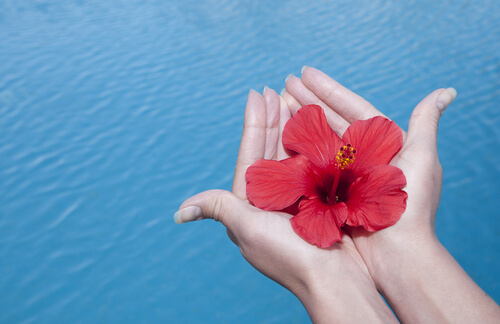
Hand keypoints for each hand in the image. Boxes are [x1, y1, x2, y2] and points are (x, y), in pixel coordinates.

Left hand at [175, 88, 396, 322]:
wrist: (334, 279)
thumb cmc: (288, 254)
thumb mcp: (247, 227)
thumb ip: (219, 208)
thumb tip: (180, 212)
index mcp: (250, 204)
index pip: (249, 155)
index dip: (253, 124)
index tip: (257, 93)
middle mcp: (270, 201)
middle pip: (269, 151)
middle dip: (271, 120)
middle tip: (275, 88)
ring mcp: (296, 201)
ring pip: (290, 156)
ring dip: (289, 128)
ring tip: (292, 99)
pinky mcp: (318, 203)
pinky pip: (312, 168)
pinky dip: (311, 147)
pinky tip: (313, 126)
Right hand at [284, 66, 499, 321]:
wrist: (396, 255)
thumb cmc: (412, 207)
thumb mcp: (423, 160)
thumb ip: (426, 123)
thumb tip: (446, 91)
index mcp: (383, 145)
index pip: (352, 108)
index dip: (329, 90)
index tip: (304, 73)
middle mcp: (361, 157)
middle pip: (331, 121)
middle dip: (309, 101)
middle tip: (284, 83)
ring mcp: (344, 175)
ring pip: (319, 141)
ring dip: (300, 121)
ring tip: (278, 102)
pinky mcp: (330, 193)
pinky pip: (311, 166)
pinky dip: (298, 150)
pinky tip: (281, 136)